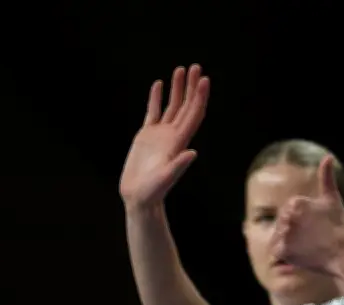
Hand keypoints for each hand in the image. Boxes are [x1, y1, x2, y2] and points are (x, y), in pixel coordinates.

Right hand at [119, 64, 209, 210]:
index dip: (200, 97)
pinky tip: (158, 85)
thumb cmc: (153, 192)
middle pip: (186, 106)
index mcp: (179, 142)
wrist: (139, 198)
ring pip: (171, 106)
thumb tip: (192, 153)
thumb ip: (178, 166)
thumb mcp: (165, 179)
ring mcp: (160, 135)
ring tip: (180, 69)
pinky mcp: (146, 136)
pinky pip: (153, 112)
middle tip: (196, 67)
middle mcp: (173, 136)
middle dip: (191, 87)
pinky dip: (156, 98)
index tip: (204, 80)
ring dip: (177, 88)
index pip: (193, 115)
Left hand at [270, 156, 343, 274]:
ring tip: (307, 247)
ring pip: (278, 236)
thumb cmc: (339, 227)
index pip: (288, 212)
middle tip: (312, 239)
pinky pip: (276, 251)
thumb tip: (327, 157)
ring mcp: (284, 234)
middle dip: (294, 231)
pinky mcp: (282, 250)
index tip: (315, 229)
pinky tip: (299, 254)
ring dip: (289, 242)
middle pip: (282, 224)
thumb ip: (326, 177)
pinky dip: (285, 254)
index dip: (301, 221)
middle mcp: (287, 216)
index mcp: (296, 202)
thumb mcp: (332, 199)